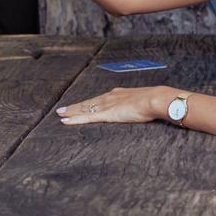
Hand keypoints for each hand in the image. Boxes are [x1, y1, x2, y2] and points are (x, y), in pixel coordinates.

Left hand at [55, 86, 169, 124]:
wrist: (155, 99)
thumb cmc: (154, 101)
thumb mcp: (144, 103)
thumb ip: (139, 106)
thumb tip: (143, 110)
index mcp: (117, 94)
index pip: (98, 99)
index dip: (87, 103)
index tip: (80, 105)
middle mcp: (108, 98)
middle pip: (87, 103)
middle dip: (75, 107)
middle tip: (63, 109)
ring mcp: (106, 105)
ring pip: (83, 109)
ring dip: (71, 112)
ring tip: (60, 114)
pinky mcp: (106, 114)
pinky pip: (86, 118)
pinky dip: (74, 120)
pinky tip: (65, 121)